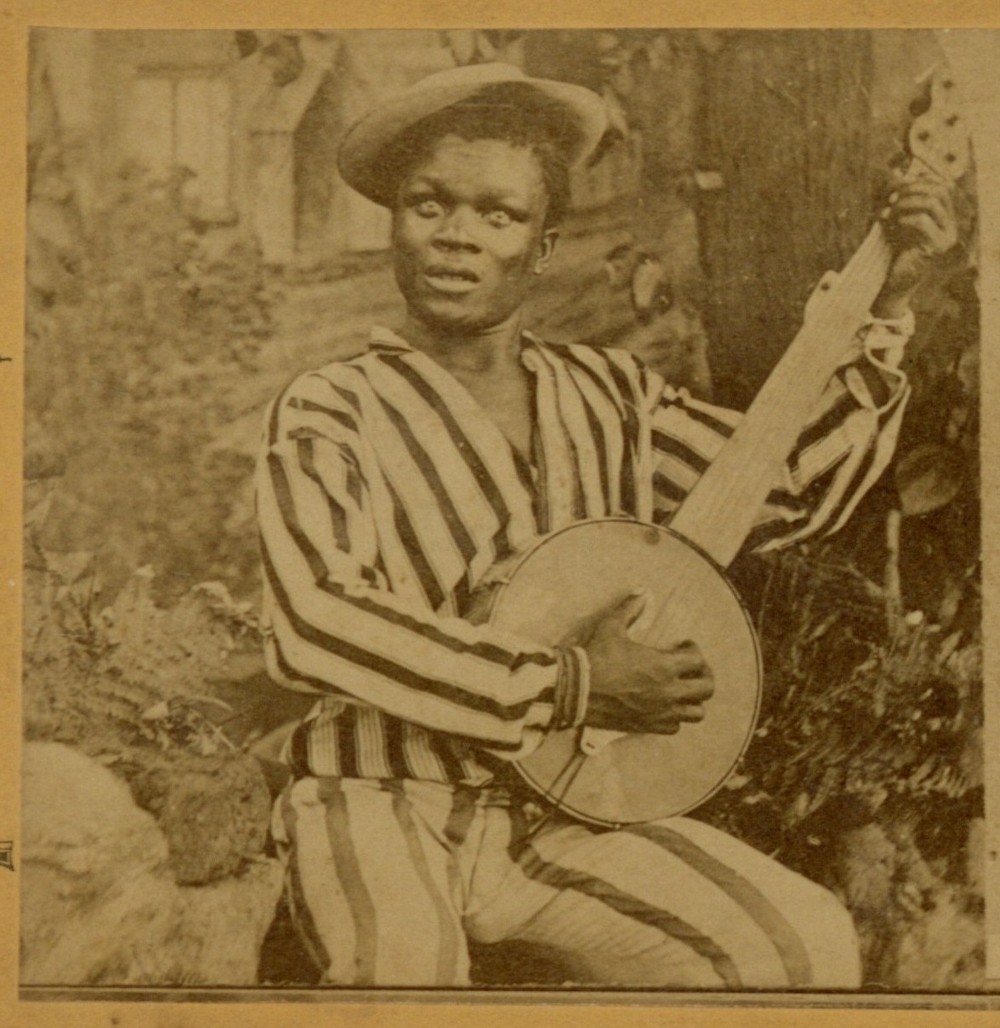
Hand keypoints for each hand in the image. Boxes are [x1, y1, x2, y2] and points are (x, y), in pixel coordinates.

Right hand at [583, 592, 713, 734]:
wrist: (576, 691)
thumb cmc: (596, 658)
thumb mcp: (612, 627)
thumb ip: (629, 609)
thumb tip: (641, 591)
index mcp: (664, 666)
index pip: (698, 660)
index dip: (694, 650)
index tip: (685, 646)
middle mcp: (669, 692)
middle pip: (706, 689)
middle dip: (704, 676)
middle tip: (693, 670)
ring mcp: (660, 712)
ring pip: (696, 713)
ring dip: (693, 701)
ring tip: (683, 692)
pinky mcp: (648, 726)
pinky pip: (675, 727)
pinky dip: (674, 718)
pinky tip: (664, 708)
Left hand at [874, 174, 958, 316]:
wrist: (891, 282)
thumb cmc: (893, 251)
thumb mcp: (895, 220)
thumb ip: (898, 199)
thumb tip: (893, 173)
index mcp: (945, 216)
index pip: (942, 184)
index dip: (918, 181)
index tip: (894, 192)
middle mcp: (951, 224)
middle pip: (940, 188)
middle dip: (911, 190)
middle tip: (889, 201)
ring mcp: (947, 236)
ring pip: (932, 202)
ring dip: (905, 203)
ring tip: (886, 214)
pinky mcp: (937, 247)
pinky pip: (922, 221)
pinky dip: (903, 218)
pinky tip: (890, 226)